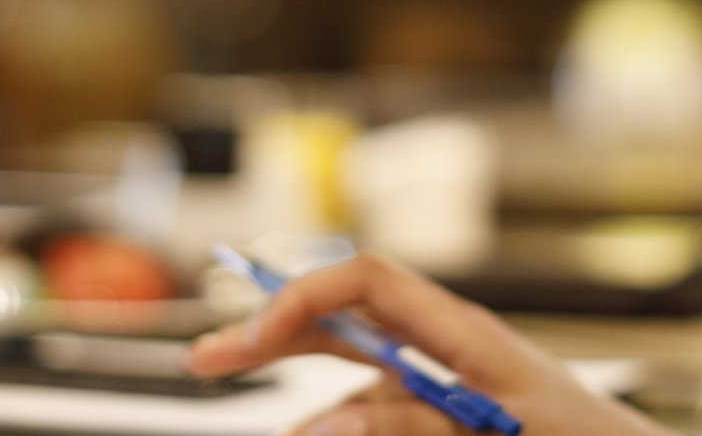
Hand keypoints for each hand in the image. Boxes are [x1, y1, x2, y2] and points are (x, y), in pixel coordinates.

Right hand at [187, 251, 668, 435]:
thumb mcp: (498, 435)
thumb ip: (416, 426)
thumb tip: (327, 423)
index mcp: (464, 331)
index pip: (366, 282)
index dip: (302, 295)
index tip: (252, 339)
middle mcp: (445, 351)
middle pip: (342, 323)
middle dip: (271, 335)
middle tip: (203, 359)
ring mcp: (442, 389)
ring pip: (350, 392)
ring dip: (312, 418)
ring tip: (290, 412)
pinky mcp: (444, 423)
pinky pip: (376, 420)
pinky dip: (345, 429)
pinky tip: (322, 433)